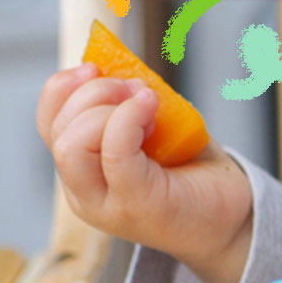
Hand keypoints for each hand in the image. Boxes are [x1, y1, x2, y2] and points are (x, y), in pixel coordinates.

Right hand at [37, 63, 254, 282]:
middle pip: (57, 132)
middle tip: (135, 88)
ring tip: (146, 101)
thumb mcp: (159, 129)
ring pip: (71, 146)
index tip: (94, 65)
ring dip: (107, 107)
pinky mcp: (137, 206)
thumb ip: (134, 105)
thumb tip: (122, 66)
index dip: (61, 89)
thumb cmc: (195, 171)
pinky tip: (151, 109)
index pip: (49, 124)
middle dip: (92, 94)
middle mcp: (85, 191)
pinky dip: (127, 120)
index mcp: (84, 169)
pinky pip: (115, 155)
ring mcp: (107, 203)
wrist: (232, 217)